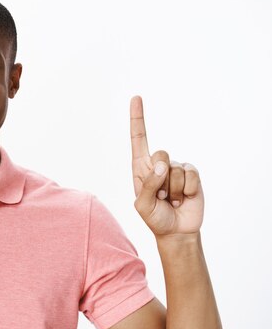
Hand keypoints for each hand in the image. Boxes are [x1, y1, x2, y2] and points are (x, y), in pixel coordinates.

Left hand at [130, 96, 203, 237]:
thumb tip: (162, 165)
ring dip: (172, 190)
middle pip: (160, 153)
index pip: (138, 138)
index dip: (137, 118)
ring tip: (171, 200)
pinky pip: (190, 175)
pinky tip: (184, 198)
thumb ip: (147, 185)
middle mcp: (158, 164)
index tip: (136, 97)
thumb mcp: (142, 205)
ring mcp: (176, 168)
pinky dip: (186, 190)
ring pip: (175, 169)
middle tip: (160, 196)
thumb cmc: (155, 217)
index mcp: (141, 167)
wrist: (177, 230)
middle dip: (160, 178)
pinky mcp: (192, 174)